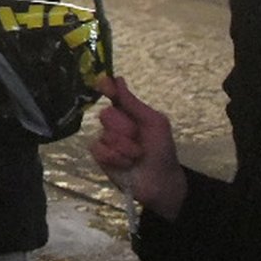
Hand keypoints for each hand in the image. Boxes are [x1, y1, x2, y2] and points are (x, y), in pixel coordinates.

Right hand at [88, 75, 186, 217]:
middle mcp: (114, 123)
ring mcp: (106, 139)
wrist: (161, 181)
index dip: (106, 87)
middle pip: (107, 114)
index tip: (104, 85)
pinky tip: (126, 163)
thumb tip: (117, 79)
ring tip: (137, 156)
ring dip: (125, 147)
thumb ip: (133, 103)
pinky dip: (116, 157)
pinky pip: (98, 149)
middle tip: (138, 138)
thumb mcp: (155, 123)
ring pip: (104, 134)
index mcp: (129, 112)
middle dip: (125, 128)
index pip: (112, 94)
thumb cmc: (162, 150)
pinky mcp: (100, 156)